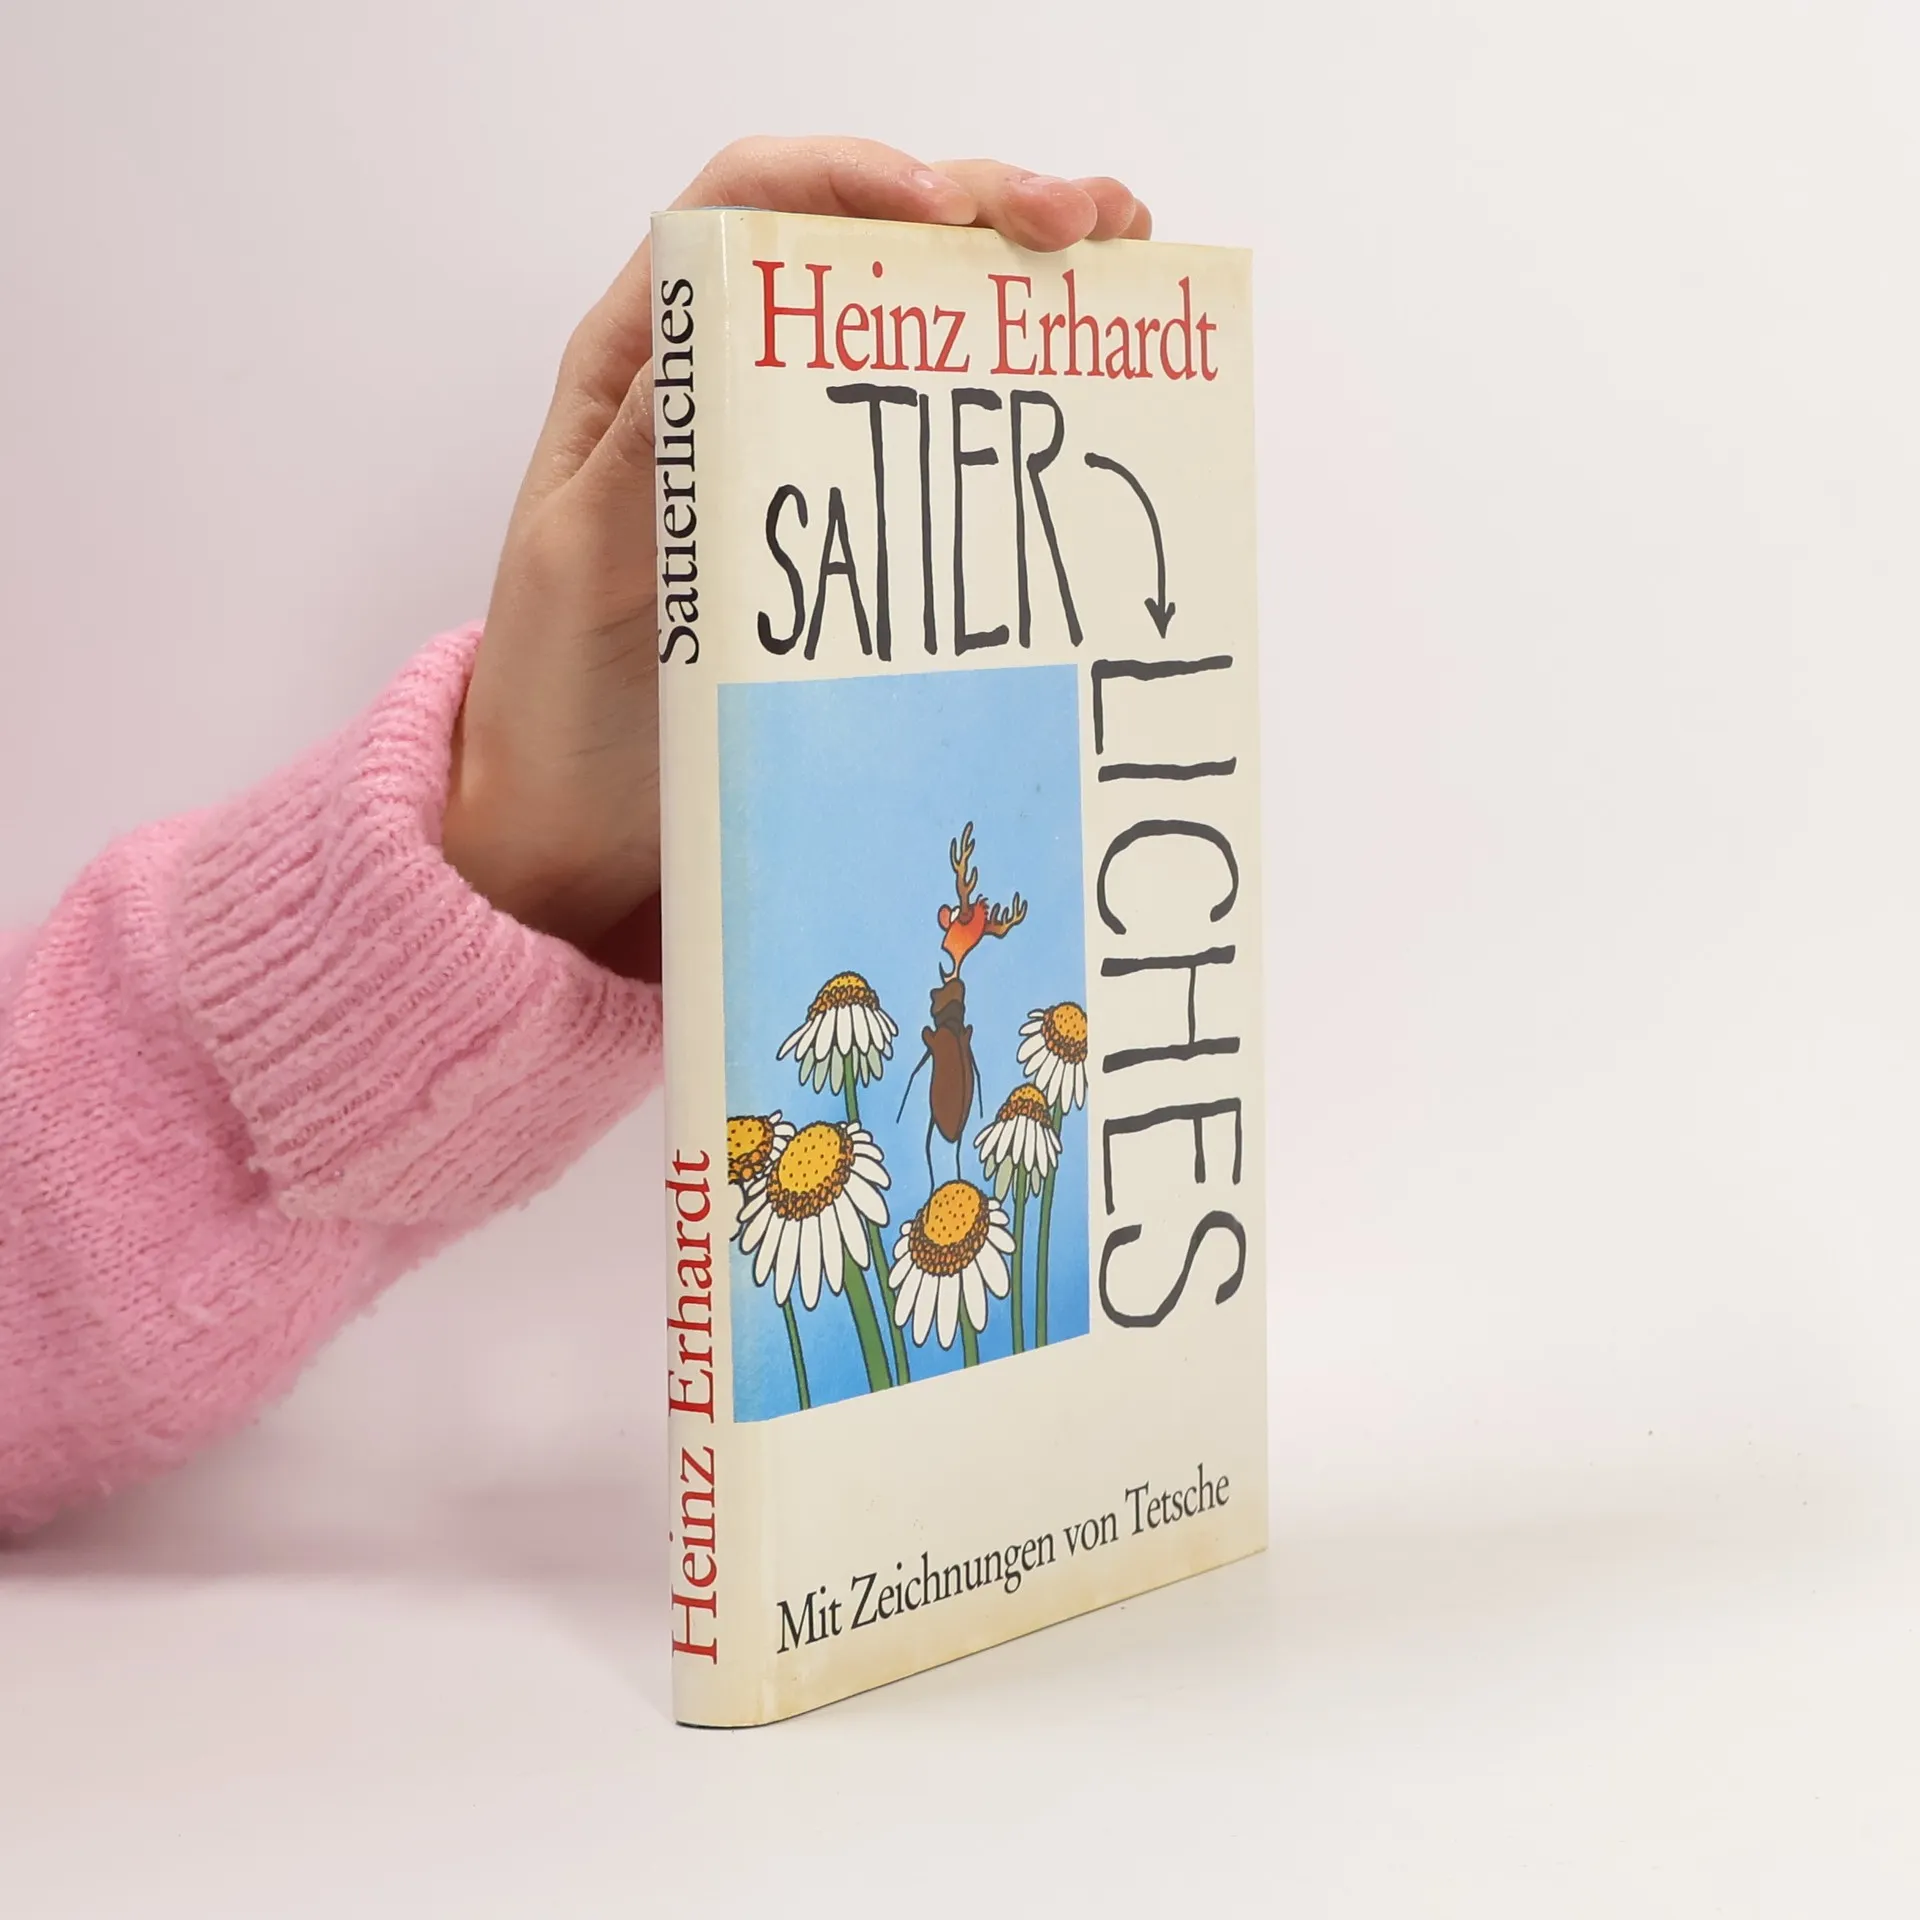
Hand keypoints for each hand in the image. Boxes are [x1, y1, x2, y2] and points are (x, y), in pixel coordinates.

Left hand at [442, 136, 1151, 977]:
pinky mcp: (847, 536)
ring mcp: (794, 458)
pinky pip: (931, 443)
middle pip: (854, 246)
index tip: (941, 207)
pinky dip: (1011, 394)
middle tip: (1080, 221)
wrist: (578, 828)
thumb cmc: (557, 698)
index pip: (743, 209)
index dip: (846, 180)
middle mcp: (725, 385)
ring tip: (1115, 257)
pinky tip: (1083, 378)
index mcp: (644, 364)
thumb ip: (642, 453)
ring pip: (911, 327)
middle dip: (973, 204)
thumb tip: (712, 326)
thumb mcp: (581, 565)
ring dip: (1014, 275)